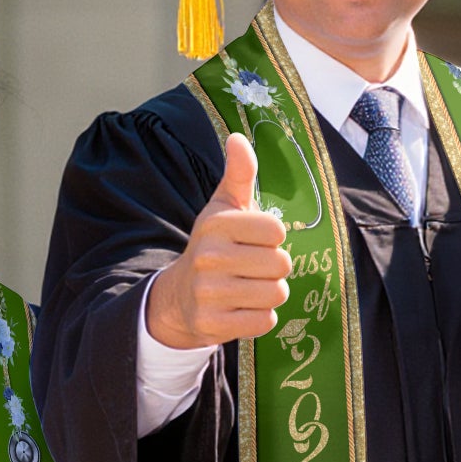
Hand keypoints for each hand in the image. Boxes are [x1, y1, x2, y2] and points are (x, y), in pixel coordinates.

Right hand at [144, 133, 292, 348]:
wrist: (180, 296)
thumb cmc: (213, 246)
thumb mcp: (224, 208)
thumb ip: (239, 174)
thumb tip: (239, 137)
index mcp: (217, 224)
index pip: (276, 230)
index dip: (272, 238)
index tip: (254, 240)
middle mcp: (210, 257)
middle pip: (281, 264)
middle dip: (274, 268)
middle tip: (253, 267)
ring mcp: (209, 293)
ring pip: (276, 294)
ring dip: (269, 293)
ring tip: (248, 287)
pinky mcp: (213, 324)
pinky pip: (265, 321)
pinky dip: (260, 317)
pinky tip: (241, 308)